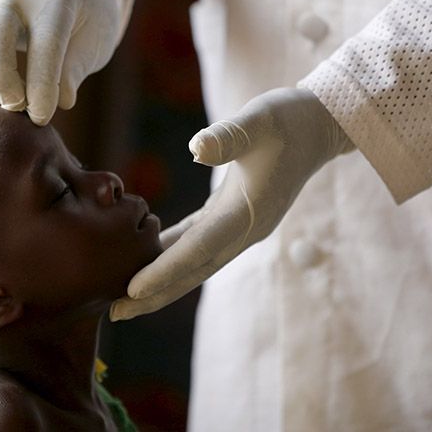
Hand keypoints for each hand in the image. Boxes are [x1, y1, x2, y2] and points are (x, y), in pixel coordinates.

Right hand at [0, 0, 130, 124]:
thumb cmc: (88, 13)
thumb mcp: (98, 36)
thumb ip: (77, 67)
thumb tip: (60, 102)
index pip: (45, 44)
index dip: (42, 85)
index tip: (42, 117)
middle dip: (1, 77)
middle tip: (17, 107)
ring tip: (15, 99)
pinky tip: (2, 87)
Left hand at [110, 87, 351, 320]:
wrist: (316, 124)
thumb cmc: (285, 119)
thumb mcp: (258, 120)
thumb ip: (228, 137)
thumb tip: (196, 149)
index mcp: (247, 213)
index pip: (198, 249)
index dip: (165, 270)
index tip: (132, 289)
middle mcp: (244, 229)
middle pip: (194, 270)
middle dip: (156, 293)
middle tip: (115, 312)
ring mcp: (240, 226)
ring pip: (195, 262)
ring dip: (162, 280)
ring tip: (123, 297)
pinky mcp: (234, 215)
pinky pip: (197, 242)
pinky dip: (172, 254)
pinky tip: (146, 257)